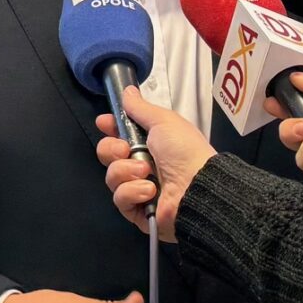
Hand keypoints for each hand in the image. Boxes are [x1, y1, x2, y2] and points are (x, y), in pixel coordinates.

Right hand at [97, 84, 213, 239]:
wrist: (198, 187)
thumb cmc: (184, 151)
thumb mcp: (164, 121)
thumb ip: (141, 108)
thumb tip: (128, 91)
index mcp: (149, 144)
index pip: (119, 135)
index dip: (109, 128)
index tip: (104, 122)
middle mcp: (142, 166)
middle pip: (108, 155)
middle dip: (112, 149)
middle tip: (126, 150)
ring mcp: (138, 189)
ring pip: (112, 177)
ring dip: (127, 172)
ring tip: (147, 172)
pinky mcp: (137, 211)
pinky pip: (120, 199)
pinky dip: (133, 192)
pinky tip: (150, 191)